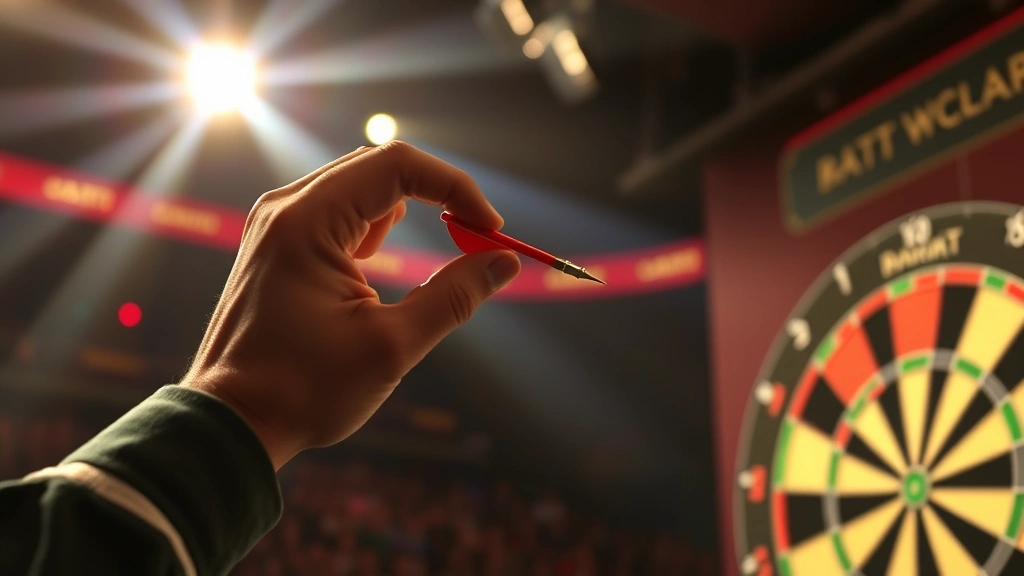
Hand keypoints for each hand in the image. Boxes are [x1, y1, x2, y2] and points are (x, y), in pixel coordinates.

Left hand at [180, 142, 520, 468]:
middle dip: (436, 198)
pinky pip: (338, 214)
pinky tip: (377, 275)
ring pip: (360, 189)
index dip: (455, 188)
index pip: (397, 166)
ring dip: (406, 215)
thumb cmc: (303, 390)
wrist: (233, 423)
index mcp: (307, 222)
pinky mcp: (278, 244)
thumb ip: (454, 296)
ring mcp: (277, 224)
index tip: (490, 229)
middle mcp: (285, 209)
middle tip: (476, 243)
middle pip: (379, 168)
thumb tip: (504, 262)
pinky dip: (375, 232)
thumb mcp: (392, 345)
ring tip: (426, 268)